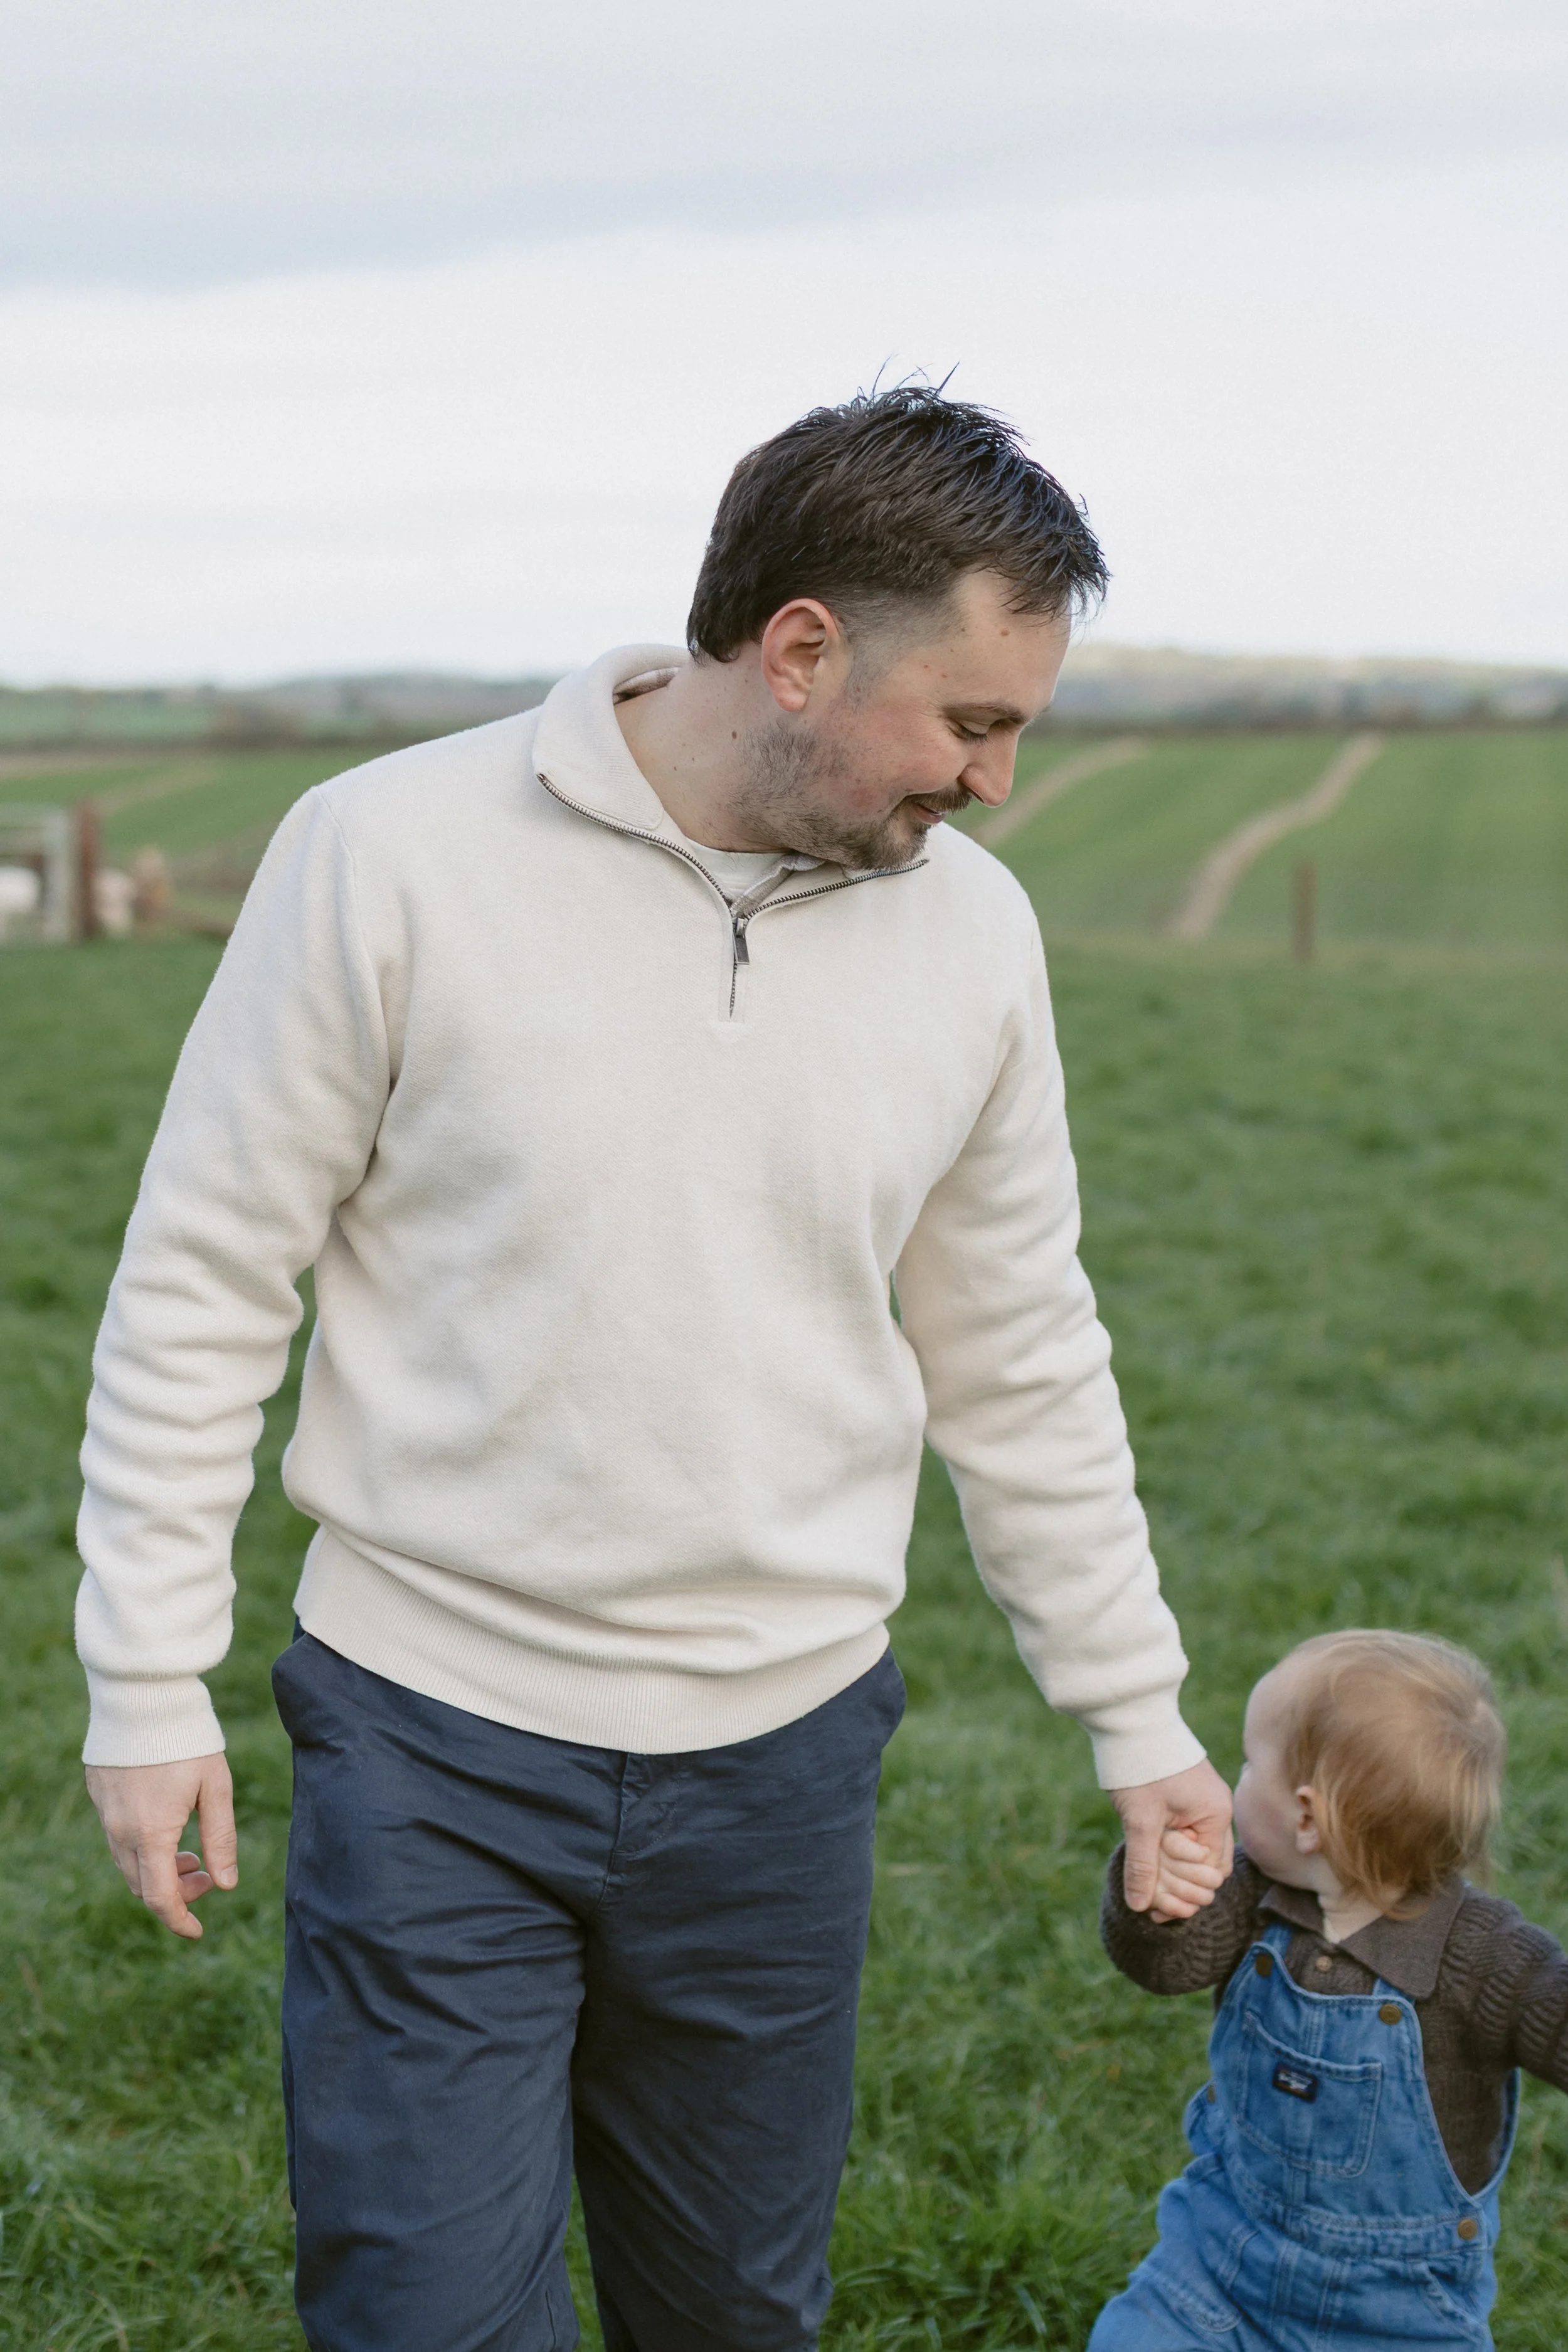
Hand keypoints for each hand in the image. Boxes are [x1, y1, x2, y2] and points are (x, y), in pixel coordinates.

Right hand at [84, 1753, 237, 1940]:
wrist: (144, 1696)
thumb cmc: (187, 1740)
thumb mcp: (216, 1787)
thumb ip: (221, 1838)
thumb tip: (227, 1884)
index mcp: (151, 1834)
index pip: (159, 1899)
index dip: (179, 1920)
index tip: (197, 1931)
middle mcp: (120, 1831)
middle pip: (142, 1885)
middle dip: (175, 1892)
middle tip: (206, 1873)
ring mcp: (105, 1813)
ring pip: (128, 1863)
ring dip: (158, 1869)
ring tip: (190, 1852)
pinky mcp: (99, 1794)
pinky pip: (117, 1836)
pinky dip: (142, 1846)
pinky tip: (167, 1824)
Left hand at [1111, 1758, 1233, 1922]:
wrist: (1131, 1719)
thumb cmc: (1140, 1766)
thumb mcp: (1139, 1820)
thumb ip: (1143, 1864)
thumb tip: (1139, 1907)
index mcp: (1216, 1815)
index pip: (1213, 1873)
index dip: (1186, 1893)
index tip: (1156, 1907)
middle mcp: (1217, 1810)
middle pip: (1209, 1866)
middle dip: (1182, 1886)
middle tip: (1152, 1904)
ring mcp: (1204, 1802)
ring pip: (1197, 1852)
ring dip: (1174, 1870)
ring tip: (1146, 1885)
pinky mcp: (1188, 1796)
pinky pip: (1187, 1834)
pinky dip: (1170, 1850)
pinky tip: (1147, 1860)